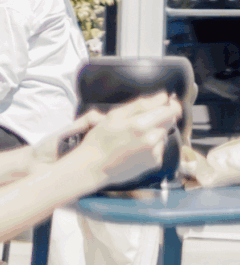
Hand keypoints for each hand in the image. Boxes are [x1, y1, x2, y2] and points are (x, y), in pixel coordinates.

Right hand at [59, 93, 183, 190]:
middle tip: (141, 122)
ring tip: (135, 138)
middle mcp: (152, 139)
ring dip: (155, 133)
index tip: (164, 103)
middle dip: (159, 118)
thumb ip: (141, 105)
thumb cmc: (99, 139)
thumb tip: (164, 96)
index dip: (171, 105)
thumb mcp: (114, 116)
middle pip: (170, 121)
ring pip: (163, 134)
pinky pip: (159, 148)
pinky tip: (136, 149)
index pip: (172, 110)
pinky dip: (151, 146)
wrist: (93, 168)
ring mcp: (154, 152)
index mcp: (142, 124)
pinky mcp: (154, 163)